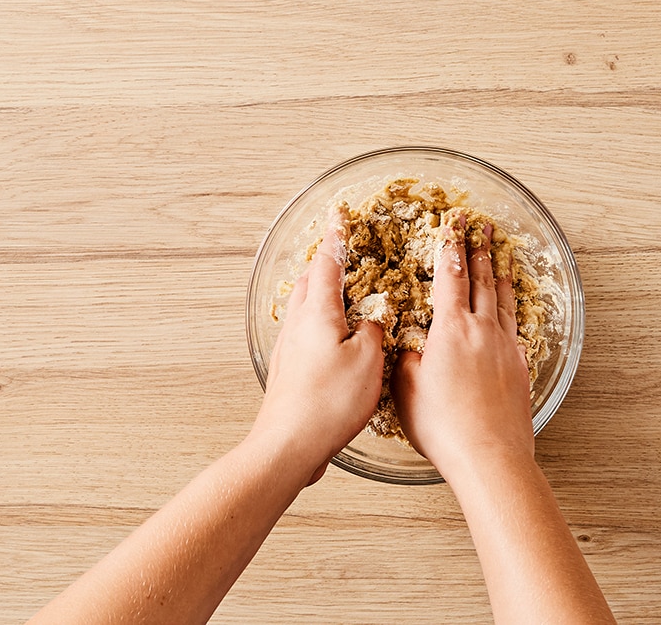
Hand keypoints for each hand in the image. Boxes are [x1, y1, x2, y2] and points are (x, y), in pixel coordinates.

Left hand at [254, 211, 384, 482]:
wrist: (288, 445)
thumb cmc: (328, 403)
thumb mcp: (368, 360)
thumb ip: (373, 331)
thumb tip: (372, 320)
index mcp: (317, 312)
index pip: (327, 262)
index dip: (337, 237)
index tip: (340, 216)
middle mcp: (297, 324)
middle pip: (309, 281)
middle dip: (325, 262)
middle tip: (342, 252)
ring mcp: (288, 347)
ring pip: (304, 307)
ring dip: (321, 293)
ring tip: (341, 292)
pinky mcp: (288, 370)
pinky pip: (304, 333)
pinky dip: (319, 323)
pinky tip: (332, 338)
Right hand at [391, 221, 533, 475]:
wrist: (490, 456)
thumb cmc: (444, 427)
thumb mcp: (407, 390)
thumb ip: (406, 360)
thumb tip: (408, 347)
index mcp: (451, 330)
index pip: (450, 277)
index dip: (450, 247)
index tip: (453, 224)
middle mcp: (482, 332)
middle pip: (482, 281)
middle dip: (480, 250)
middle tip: (484, 228)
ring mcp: (506, 349)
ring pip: (504, 301)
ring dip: (501, 275)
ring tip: (503, 256)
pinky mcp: (520, 368)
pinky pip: (517, 328)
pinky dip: (514, 311)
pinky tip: (512, 312)